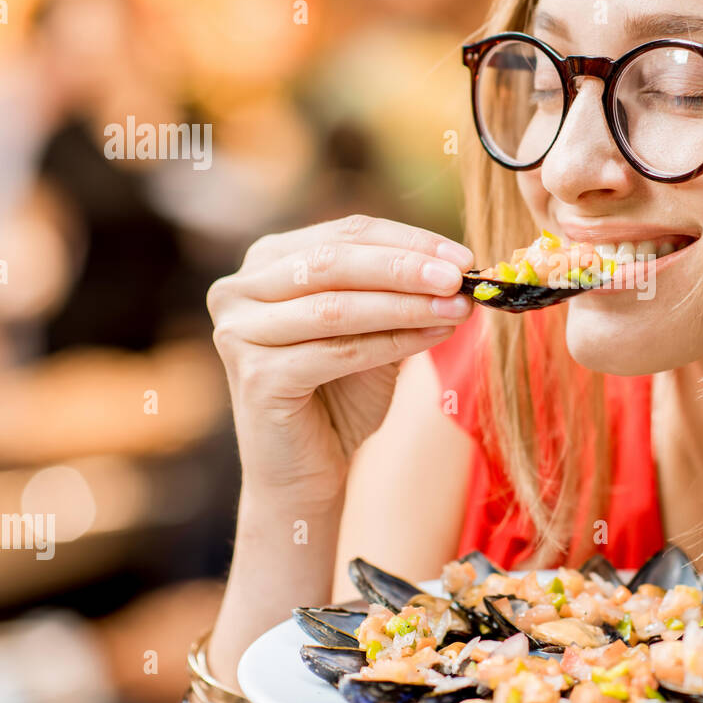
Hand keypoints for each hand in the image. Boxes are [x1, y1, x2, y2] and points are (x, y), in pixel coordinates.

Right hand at [207, 214, 473, 503]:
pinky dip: (393, 341)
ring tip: (457, 309)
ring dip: (407, 305)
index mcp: (268, 261)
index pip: (346, 233)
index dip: (409, 240)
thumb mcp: (375, 328)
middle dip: (405, 268)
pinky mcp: (256, 376)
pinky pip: (338, 351)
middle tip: (459, 278)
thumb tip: (459, 268)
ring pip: (337, 306)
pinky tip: (434, 337)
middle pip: (335, 261)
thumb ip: (401, 294)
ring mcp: (240, 332)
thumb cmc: (341, 393)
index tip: (464, 255)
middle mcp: (239, 290)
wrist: (307, 470)